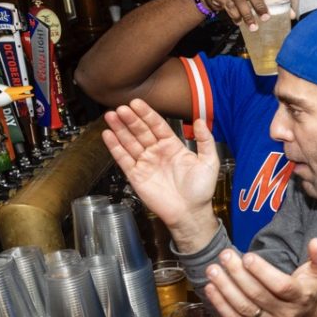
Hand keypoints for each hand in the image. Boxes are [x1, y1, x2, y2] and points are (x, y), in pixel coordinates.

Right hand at [101, 99, 217, 241]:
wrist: (190, 213)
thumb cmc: (201, 190)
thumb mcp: (209, 162)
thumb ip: (205, 140)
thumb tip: (199, 120)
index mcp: (173, 147)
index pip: (158, 126)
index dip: (147, 114)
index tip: (137, 103)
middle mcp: (157, 152)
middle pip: (141, 131)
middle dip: (130, 119)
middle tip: (120, 108)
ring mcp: (146, 163)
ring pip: (130, 142)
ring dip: (120, 129)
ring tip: (111, 116)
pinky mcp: (136, 176)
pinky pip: (123, 159)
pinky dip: (115, 147)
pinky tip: (108, 135)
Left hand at [203, 238, 316, 316]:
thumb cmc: (310, 292)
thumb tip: (315, 242)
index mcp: (301, 297)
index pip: (280, 286)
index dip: (263, 272)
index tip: (247, 257)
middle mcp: (284, 314)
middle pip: (257, 295)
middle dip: (238, 274)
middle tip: (224, 256)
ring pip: (244, 308)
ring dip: (225, 289)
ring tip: (213, 270)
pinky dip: (221, 306)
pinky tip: (211, 289)